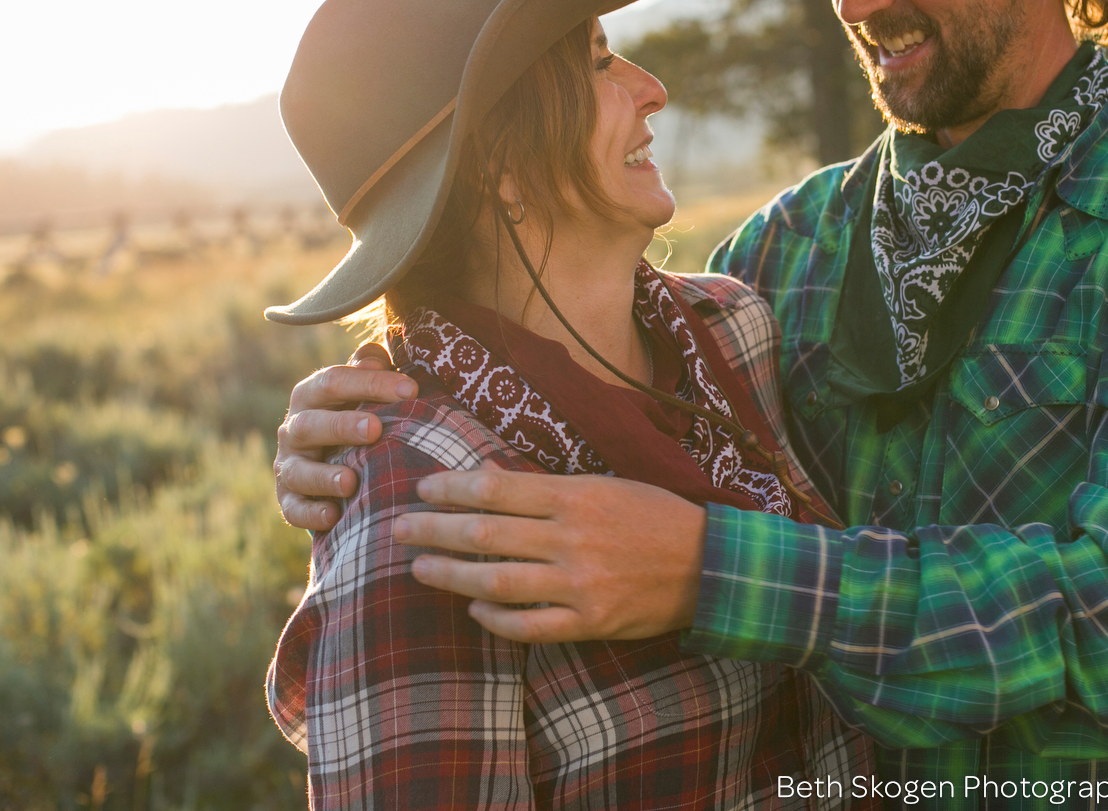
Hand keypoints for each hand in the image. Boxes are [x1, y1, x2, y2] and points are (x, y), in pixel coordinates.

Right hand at [274, 342, 417, 530]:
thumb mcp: (362, 391)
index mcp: (312, 395)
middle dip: (342, 426)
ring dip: (323, 477)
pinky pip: (294, 509)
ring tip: (350, 482)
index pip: (334, 381)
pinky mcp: (287, 499)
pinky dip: (310, 514)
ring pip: (298, 470)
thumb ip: (370, 370)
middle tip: (375, 428)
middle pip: (312, 423)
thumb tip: (377, 356)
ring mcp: (289, 465)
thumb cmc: (357, 415)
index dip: (370, 383)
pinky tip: (333, 516)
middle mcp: (294, 428)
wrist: (332, 461)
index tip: (411, 390)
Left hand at [393, 469, 706, 642]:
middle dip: (434, 529)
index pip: (497, 489)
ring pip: (498, 581)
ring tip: (419, 567)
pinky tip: (474, 609)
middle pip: (485, 534)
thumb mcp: (605, 485)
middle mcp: (572, 539)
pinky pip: (529, 625)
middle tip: (399, 528)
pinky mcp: (590, 622)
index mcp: (576, 496)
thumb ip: (548, 488)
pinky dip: (496, 618)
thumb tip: (487, 481)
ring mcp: (580, 585)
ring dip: (451, 574)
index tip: (423, 488)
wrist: (709, 566)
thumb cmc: (654, 517)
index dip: (453, 488)